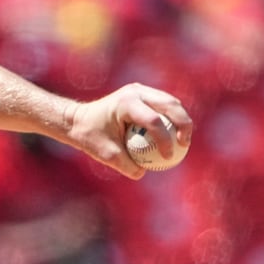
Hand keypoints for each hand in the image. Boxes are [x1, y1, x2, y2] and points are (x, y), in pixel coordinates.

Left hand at [67, 82, 192, 178]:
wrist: (78, 119)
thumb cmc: (90, 136)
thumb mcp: (105, 154)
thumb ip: (126, 164)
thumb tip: (144, 172)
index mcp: (125, 103)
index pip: (153, 120)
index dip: (165, 140)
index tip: (168, 157)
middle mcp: (135, 91)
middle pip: (170, 105)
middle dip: (183, 124)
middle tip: (184, 145)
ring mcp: (140, 90)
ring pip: (171, 102)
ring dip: (182, 120)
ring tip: (184, 142)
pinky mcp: (143, 94)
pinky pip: (164, 105)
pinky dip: (173, 119)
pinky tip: (176, 136)